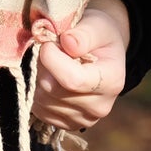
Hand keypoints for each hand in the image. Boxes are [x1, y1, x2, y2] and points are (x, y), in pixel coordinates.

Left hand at [32, 0, 129, 133]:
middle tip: (48, 48)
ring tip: (50, 61)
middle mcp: (100, 107)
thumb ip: (84, 34)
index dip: (52, 58)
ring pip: (42, 100)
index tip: (48, 42)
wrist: (104, 54)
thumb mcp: (98, 26)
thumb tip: (67, 42)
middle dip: (42, 65)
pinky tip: (49, 76)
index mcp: (112, 81)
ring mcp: (83, 120)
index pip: (72, 79)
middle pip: (53, 90)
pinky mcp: (67, 125)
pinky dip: (37, 91)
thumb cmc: (101, 36)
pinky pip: (39, 110)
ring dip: (38, 77)